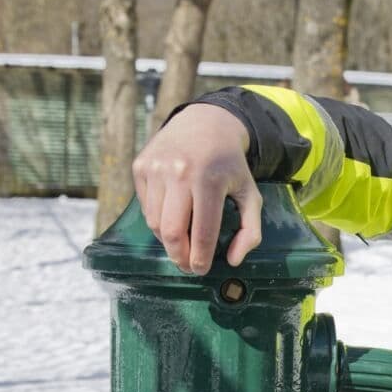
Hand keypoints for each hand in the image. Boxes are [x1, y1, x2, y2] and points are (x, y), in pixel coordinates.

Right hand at [129, 102, 262, 273]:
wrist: (204, 122)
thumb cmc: (229, 164)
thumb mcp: (250, 192)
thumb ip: (250, 229)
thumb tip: (233, 260)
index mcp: (210, 179)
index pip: (202, 231)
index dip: (200, 258)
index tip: (201, 270)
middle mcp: (180, 172)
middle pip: (172, 232)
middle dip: (179, 257)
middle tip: (186, 265)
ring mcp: (156, 168)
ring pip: (154, 222)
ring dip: (167, 240)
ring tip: (181, 242)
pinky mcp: (141, 166)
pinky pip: (145, 206)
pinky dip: (157, 219)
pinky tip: (171, 216)